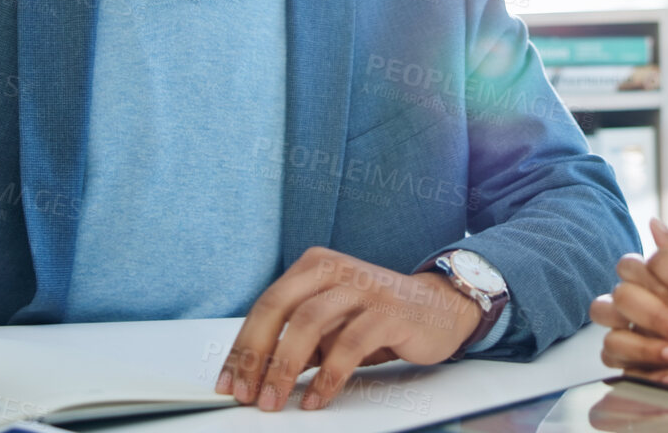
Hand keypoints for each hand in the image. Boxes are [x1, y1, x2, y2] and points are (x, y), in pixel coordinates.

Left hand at [216, 246, 481, 411]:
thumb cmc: (378, 317)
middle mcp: (335, 268)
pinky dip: (327, 376)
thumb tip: (254, 377)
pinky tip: (316, 398)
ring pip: (309, 322)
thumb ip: (297, 343)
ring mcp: (363, 286)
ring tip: (275, 401)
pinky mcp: (389, 310)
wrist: (440, 308)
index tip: (227, 382)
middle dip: (256, 356)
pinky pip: (349, 344)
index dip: (242, 346)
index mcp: (314, 266)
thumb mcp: (331, 325)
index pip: (266, 305)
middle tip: (246, 395)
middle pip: (279, 308)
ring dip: (285, 368)